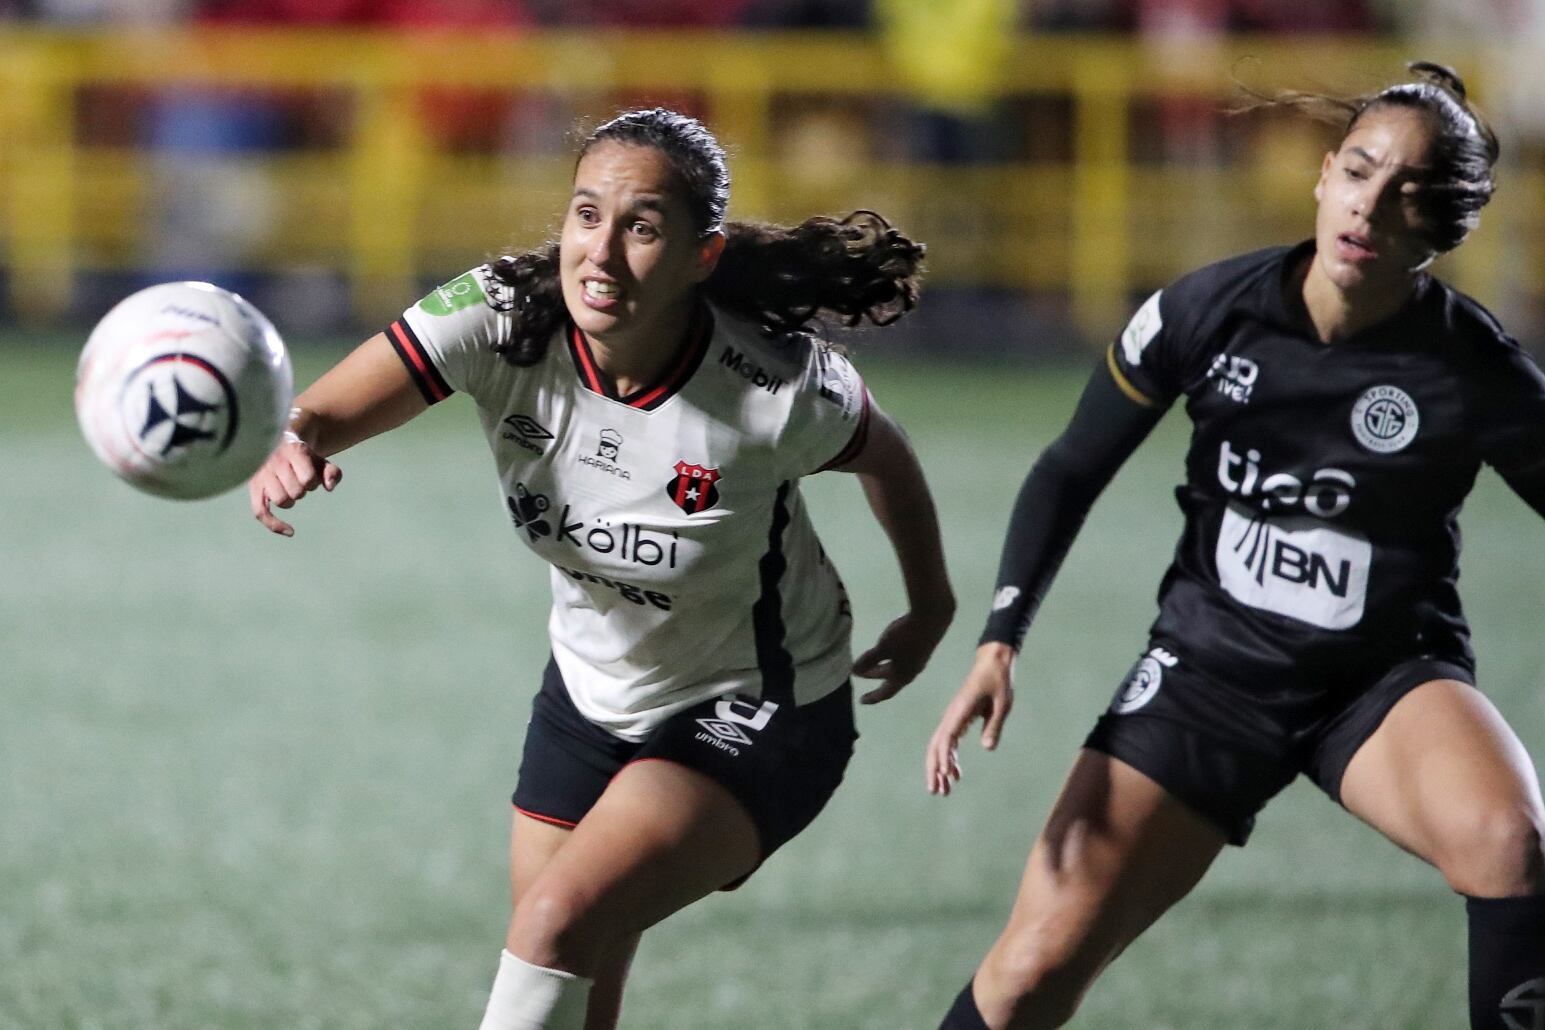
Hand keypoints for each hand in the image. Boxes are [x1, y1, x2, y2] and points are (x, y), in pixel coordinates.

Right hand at [249, 432, 341, 536]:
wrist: (277, 443)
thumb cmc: (302, 457)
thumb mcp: (320, 460)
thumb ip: (332, 472)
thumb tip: (330, 487)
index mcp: (294, 451)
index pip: (308, 479)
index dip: (313, 483)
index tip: (310, 477)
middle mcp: (275, 462)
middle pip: (295, 492)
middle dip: (302, 491)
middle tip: (298, 481)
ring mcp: (262, 475)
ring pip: (280, 501)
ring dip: (290, 500)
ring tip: (289, 489)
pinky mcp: (254, 487)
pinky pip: (260, 512)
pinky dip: (274, 524)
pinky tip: (290, 532)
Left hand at [851, 601, 953, 704]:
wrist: (932, 617)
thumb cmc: (905, 636)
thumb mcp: (883, 648)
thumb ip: (869, 661)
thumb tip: (855, 672)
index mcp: (903, 676)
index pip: (886, 692)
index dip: (873, 697)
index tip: (861, 700)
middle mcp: (912, 670)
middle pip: (891, 678)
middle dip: (875, 675)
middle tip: (861, 672)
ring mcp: (919, 658)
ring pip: (898, 667)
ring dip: (883, 665)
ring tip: (873, 660)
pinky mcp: (922, 646)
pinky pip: (904, 657)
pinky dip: (892, 657)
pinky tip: (889, 648)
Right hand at [926, 642, 1015, 795]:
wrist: (993, 660)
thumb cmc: (999, 679)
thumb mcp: (1003, 703)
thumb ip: (994, 725)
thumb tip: (987, 748)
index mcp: (960, 710)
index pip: (947, 737)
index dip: (944, 757)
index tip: (946, 775)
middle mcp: (952, 715)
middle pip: (936, 746)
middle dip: (934, 769)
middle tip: (937, 792)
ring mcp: (954, 717)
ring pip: (940, 746)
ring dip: (940, 768)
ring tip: (945, 790)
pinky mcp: (959, 718)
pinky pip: (949, 742)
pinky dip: (949, 759)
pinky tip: (955, 774)